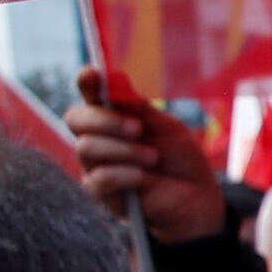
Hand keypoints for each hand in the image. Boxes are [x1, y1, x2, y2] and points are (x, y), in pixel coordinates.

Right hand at [67, 76, 224, 245]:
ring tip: (153, 157)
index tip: (92, 74)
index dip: (87, 83)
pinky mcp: (99, 192)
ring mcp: (94, 165)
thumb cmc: (180, 159)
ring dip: (124, 150)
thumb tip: (116, 82)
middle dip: (105, 120)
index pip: (90, 96)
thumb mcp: (168, 128)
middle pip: (75, 118)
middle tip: (138, 128)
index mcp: (113, 118)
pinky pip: (99, 177)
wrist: (195, 198)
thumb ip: (142, 109)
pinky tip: (144, 177)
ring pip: (86, 147)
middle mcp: (97, 138)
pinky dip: (125, 173)